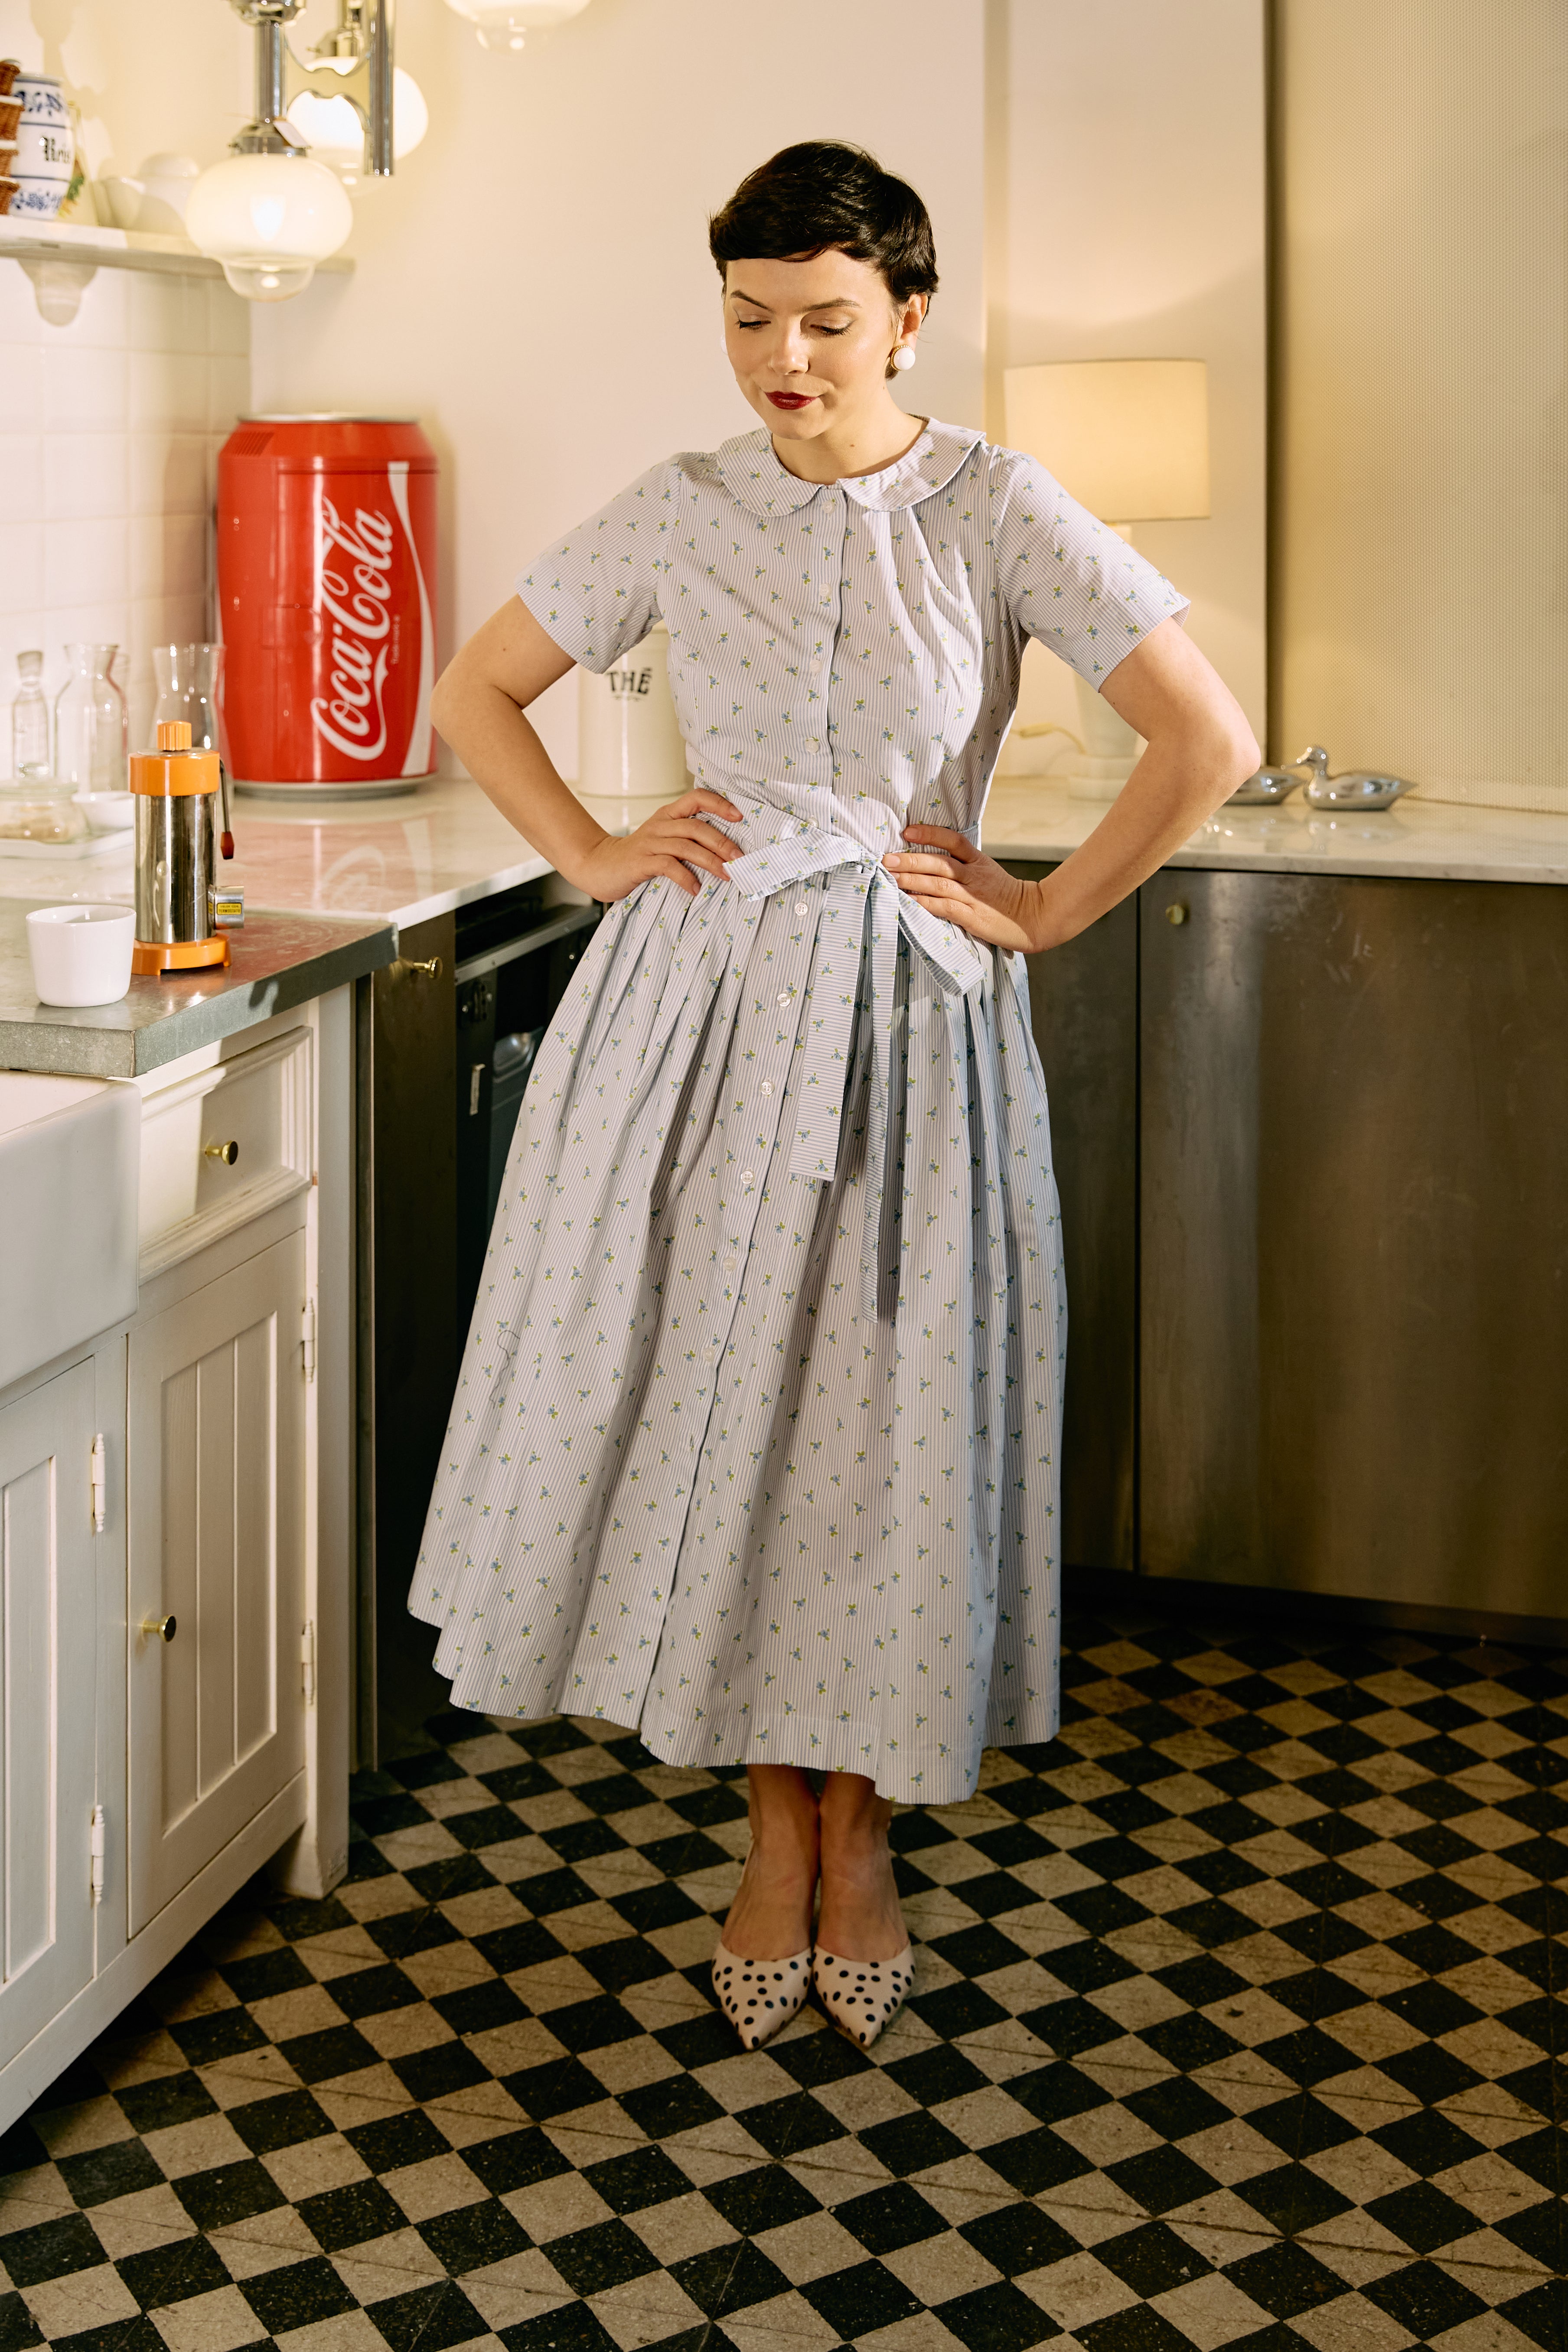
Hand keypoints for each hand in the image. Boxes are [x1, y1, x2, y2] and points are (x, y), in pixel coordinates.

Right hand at [576, 788, 744, 901]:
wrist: (599, 866)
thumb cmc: (637, 856)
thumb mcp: (663, 840)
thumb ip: (687, 838)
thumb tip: (725, 850)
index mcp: (668, 815)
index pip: (697, 798)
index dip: (719, 804)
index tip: (739, 816)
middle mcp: (660, 825)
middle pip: (697, 826)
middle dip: (722, 842)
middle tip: (740, 858)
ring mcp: (649, 843)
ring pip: (686, 846)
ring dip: (710, 861)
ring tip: (727, 875)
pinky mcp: (640, 862)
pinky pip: (668, 866)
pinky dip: (685, 878)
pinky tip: (696, 889)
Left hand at [882, 824, 1046, 953]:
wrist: (1034, 917)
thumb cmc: (1004, 897)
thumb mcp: (986, 872)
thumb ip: (962, 866)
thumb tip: (929, 861)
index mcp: (978, 861)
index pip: (953, 840)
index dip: (930, 834)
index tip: (907, 832)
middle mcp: (974, 876)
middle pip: (939, 863)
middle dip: (911, 860)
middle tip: (887, 859)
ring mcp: (973, 896)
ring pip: (939, 884)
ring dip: (913, 881)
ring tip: (891, 878)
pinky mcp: (972, 917)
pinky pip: (944, 907)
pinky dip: (925, 903)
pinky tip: (909, 901)